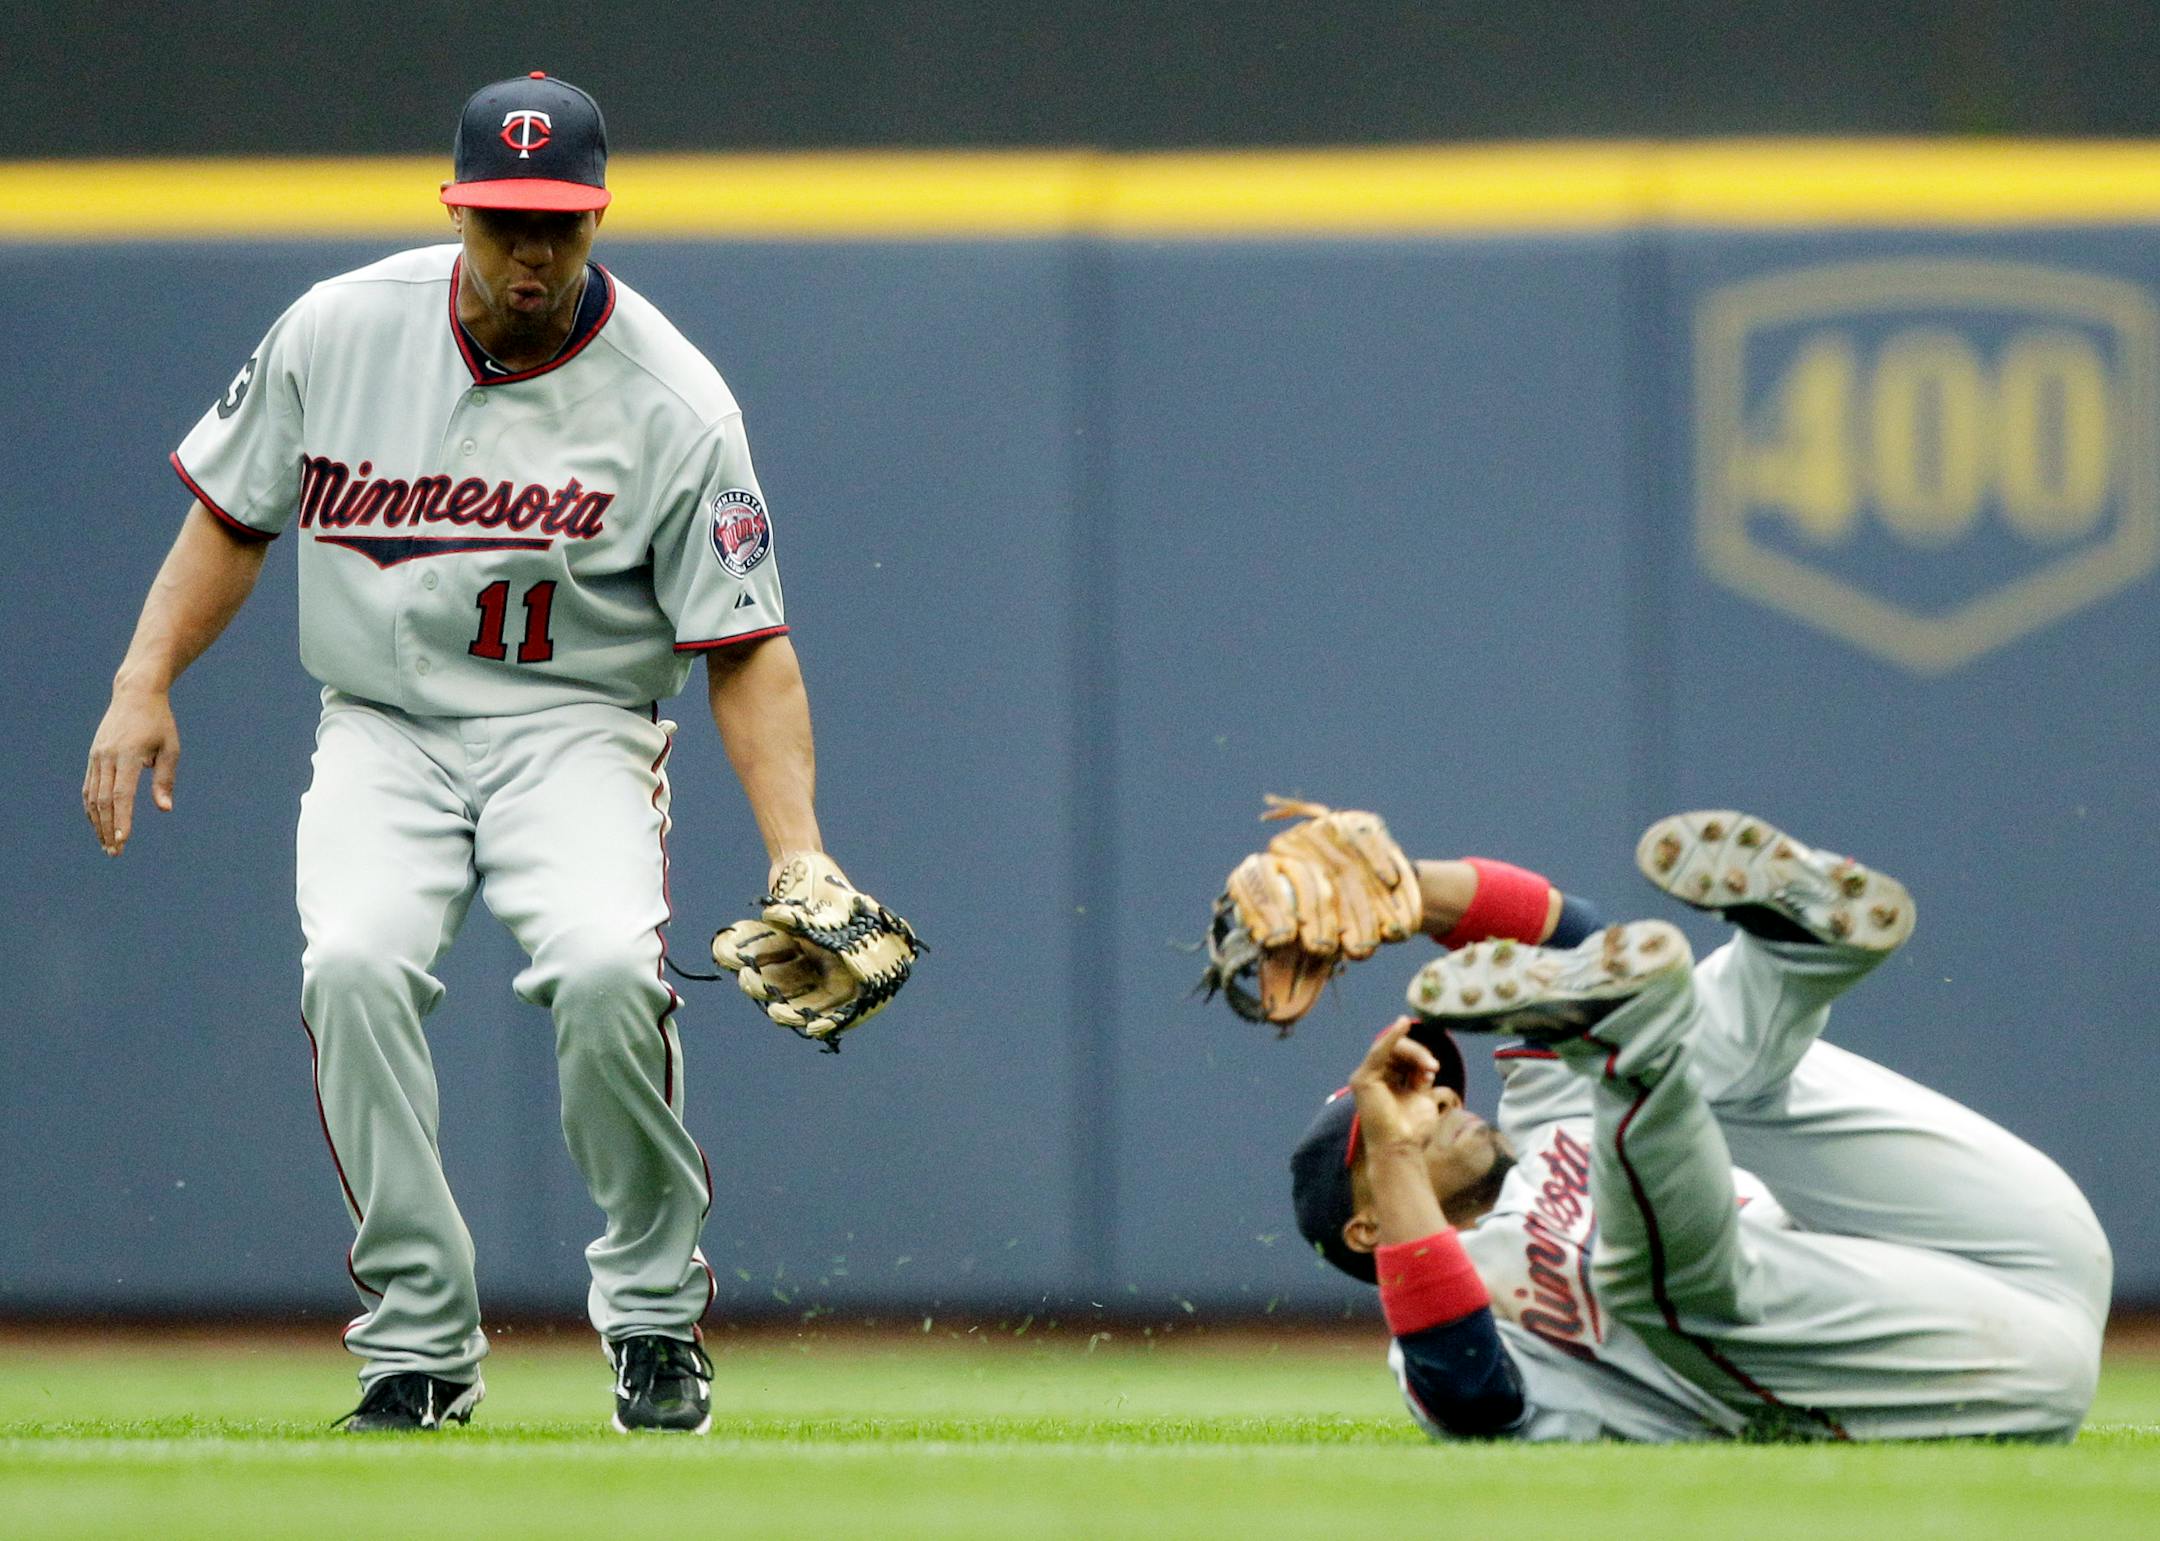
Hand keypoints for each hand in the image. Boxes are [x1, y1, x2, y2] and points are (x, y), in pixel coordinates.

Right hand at [83, 687, 179, 856]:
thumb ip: (165, 779)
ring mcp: (97, 756)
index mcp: (129, 755)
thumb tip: (164, 809)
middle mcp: (108, 757)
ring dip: (98, 822)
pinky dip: (92, 808)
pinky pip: (89, 787)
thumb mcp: (170, 748)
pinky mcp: (93, 756)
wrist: (135, 695)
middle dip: (108, 828)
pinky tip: (98, 823)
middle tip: (114, 852)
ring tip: (106, 844)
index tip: (123, 840)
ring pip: (92, 796)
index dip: (122, 819)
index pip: (123, 794)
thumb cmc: (159, 723)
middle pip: (104, 800)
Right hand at [1347, 1017, 1442, 1153]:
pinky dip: (1392, 1037)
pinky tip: (1402, 1024)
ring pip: (1391, 1048)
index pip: (1401, 1056)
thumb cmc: (1411, 1129)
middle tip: (1433, 1067)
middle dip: (1418, 1054)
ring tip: (1429, 1066)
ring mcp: (1365, 1077)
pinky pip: (1379, 1051)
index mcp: (1385, 1081)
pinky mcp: (1362, 1079)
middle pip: (1396, 1050)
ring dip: (1413, 1052)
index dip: (1419, 1057)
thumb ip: (1421, 1078)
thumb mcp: (1421, 1096)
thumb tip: (1428, 1064)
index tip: (1434, 1069)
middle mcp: (1373, 1077)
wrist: (1400, 1149)